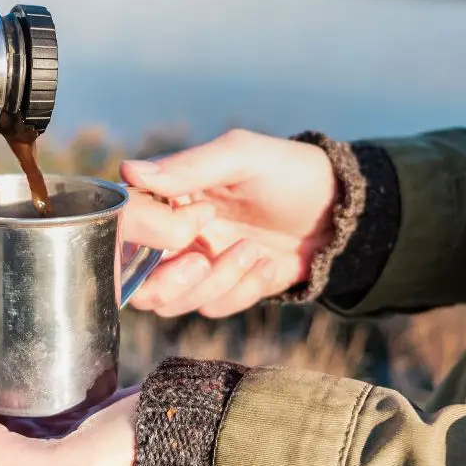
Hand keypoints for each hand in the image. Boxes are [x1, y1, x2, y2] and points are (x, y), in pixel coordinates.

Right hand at [121, 129, 337, 317]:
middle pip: (135, 280)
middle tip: (204, 260)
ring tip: (254, 251)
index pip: (125, 225)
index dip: (147, 234)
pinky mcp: (220, 290)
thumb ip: (188, 166)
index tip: (198, 217)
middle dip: (168, 281)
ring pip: (171, 302)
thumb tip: (127, 170)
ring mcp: (192, 266)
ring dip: (215, 283)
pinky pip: (212, 308)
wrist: (340, 211)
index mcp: (165, 196)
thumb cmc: (287, 171)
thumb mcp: (242, 157)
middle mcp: (169, 235)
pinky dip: (242, 291)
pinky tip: (268, 265)